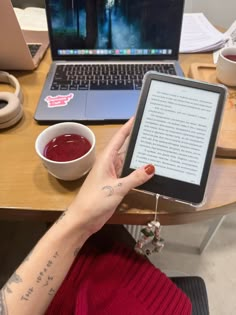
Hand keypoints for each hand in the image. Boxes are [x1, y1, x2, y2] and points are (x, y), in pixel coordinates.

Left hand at [68, 117, 154, 235]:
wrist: (83, 219)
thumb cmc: (94, 200)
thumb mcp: (116, 188)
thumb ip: (134, 178)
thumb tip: (151, 167)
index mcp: (106, 159)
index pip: (119, 138)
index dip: (128, 127)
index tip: (138, 117)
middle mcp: (110, 164)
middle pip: (126, 148)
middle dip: (138, 141)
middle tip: (154, 133)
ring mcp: (113, 175)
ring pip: (129, 162)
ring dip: (140, 158)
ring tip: (156, 150)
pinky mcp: (116, 185)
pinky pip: (129, 174)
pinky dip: (138, 172)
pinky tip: (150, 171)